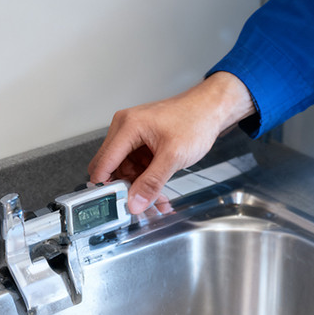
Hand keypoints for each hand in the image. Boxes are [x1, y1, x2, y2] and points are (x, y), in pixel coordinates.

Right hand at [88, 72, 255, 213]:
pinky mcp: (141, 141)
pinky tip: (157, 188)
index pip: (103, 162)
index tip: (115, 205)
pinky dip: (144, 178)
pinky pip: (135, 164)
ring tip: (155, 198)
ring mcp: (132, 134)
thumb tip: (134, 202)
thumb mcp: (173, 157)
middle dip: (124, 187)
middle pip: (111, 167)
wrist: (210, 109)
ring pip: (124, 169)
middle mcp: (125, 128)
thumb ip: (151, 182)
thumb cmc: (195, 121)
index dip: (106, 186)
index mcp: (127, 127)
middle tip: (140, 203)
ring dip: (136, 185)